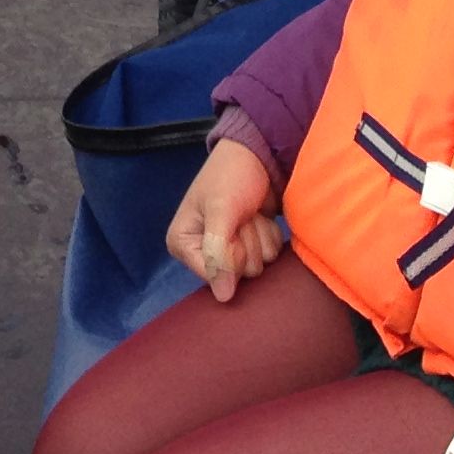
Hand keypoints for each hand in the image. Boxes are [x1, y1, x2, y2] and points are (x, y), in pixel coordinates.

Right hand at [165, 138, 285, 304]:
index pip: (212, 274)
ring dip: (259, 236)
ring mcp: (229, 252)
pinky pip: (270, 260)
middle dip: (246, 241)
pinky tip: (260, 217)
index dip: (229, 253)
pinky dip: (269, 235)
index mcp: (182, 243)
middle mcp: (203, 252)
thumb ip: (217, 253)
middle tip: (241, 215)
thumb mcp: (221, 210)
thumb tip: (223, 298)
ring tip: (250, 213)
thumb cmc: (231, 176)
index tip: (230, 226)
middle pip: (238, 274)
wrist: (258, 156)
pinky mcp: (251, 247)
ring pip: (256, 268)